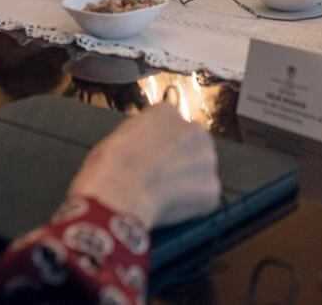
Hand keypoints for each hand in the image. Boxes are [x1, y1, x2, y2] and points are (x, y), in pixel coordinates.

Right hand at [68, 103, 218, 228]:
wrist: (119, 192)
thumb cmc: (110, 165)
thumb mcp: (120, 134)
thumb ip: (142, 133)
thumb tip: (146, 144)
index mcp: (168, 113)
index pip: (170, 124)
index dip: (160, 144)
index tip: (151, 158)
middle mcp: (194, 131)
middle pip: (192, 145)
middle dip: (180, 160)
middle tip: (160, 178)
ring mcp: (206, 160)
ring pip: (200, 171)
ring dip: (188, 182)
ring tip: (164, 196)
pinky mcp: (211, 188)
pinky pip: (203, 197)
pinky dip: (191, 205)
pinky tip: (170, 209)